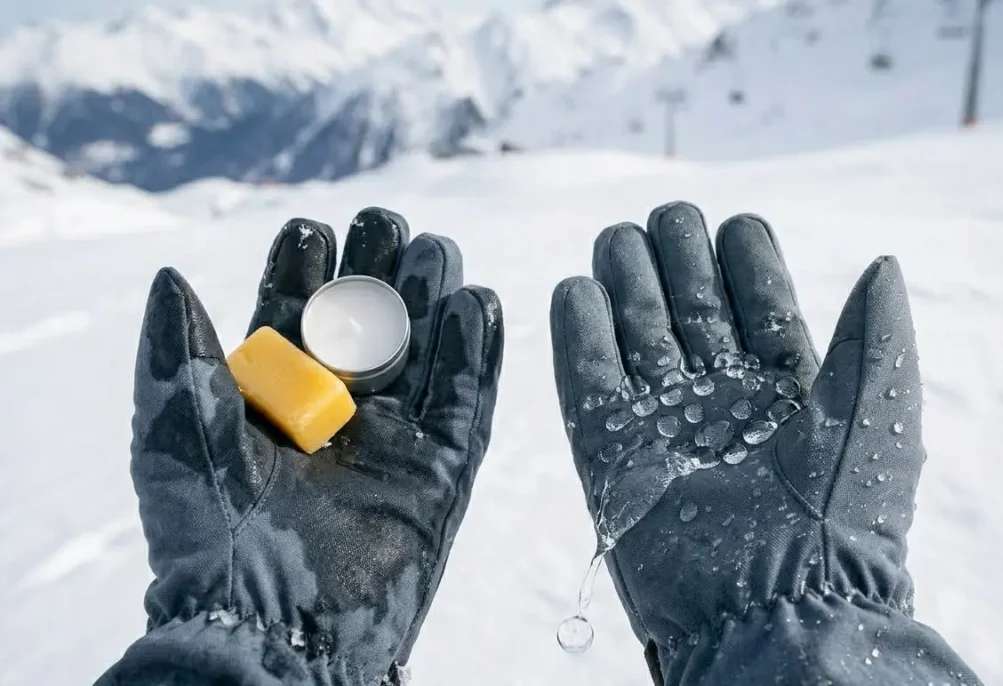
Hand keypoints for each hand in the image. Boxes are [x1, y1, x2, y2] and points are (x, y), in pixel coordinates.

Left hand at [127, 209, 501, 684]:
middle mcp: (340, 418)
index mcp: (278, 403)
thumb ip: (179, 354)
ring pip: (425, 355)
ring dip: (431, 297)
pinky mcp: (440, 476)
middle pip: (369, 328)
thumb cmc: (211, 532)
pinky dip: (478, 354)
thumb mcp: (178, 432)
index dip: (304, 272)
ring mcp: (394, 445)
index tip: (312, 227)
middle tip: (386, 222)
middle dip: (377, 274)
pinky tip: (478, 302)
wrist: (270, 626)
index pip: (296, 321)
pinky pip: (468, 406)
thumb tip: (169, 276)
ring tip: (435, 249)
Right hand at [550, 202, 924, 682]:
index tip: (736, 228)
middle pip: (690, 311)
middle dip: (677, 259)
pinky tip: (576, 291)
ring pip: (636, 336)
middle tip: (665, 219)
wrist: (777, 607)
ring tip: (618, 238)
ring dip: (626, 282)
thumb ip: (877, 335)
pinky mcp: (610, 453)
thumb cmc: (841, 518)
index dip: (746, 262)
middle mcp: (722, 401)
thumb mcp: (879, 414)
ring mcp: (663, 424)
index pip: (758, 305)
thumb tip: (881, 265)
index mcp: (787, 389)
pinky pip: (586, 384)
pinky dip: (578, 336)